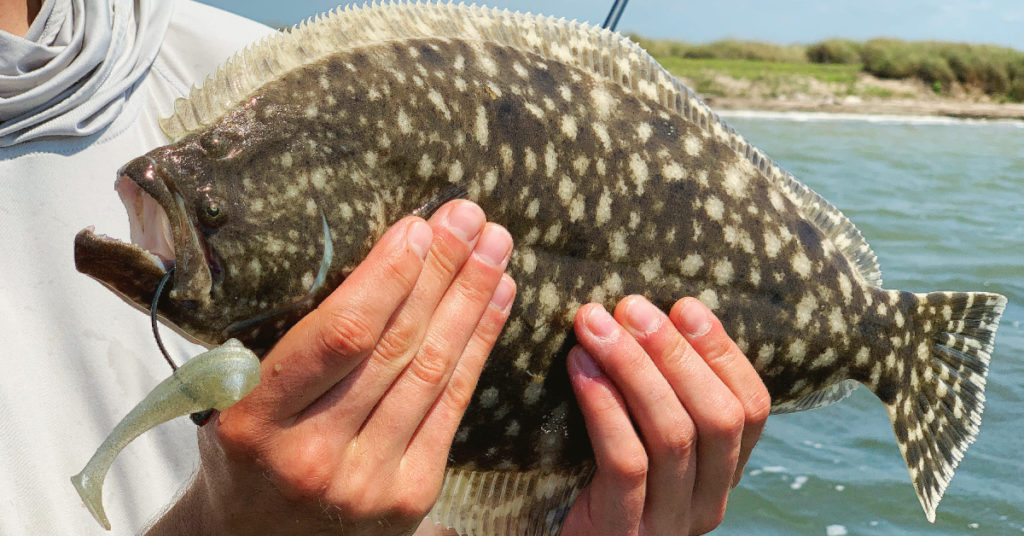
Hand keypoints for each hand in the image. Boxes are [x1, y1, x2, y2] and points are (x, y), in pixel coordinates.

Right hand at [148, 201, 514, 535]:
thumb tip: (375, 260)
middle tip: (470, 217)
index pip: (337, 338)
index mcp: (255, 422)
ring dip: (470, 301)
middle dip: (440, 272)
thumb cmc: (247, 454)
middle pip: (395, 347)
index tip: (417, 227)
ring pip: (432, 372)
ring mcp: (367, 482)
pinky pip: (453, 405)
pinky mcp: (410, 496)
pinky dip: (479, 347)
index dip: (385, 279)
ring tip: (495, 247)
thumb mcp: (235, 399)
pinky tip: (497, 300)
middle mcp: (313, 457)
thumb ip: (291, 348)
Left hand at [562, 296, 770, 535]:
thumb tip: (650, 313)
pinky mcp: (622, 532)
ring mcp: (668, 523)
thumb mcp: (639, 437)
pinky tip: (579, 369)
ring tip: (595, 327)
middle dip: (675, 352)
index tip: (685, 304)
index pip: (752, 407)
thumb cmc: (592, 482)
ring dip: (634, 369)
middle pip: (716, 417)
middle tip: (630, 307)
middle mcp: (707, 502)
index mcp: (721, 472)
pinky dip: (604, 408)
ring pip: (673, 436)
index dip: (723, 352)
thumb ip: (659, 392)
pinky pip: (625, 463)